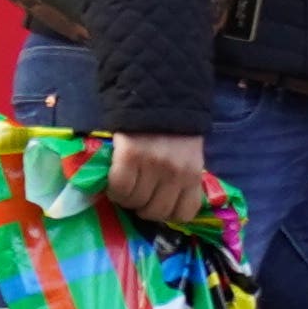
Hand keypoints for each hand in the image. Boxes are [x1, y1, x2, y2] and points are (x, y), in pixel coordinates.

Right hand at [101, 130, 219, 233]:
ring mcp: (153, 165)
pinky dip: (114, 189)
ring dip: (126, 198)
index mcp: (193, 174)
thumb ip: (181, 179)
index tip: (157, 204)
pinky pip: (119, 188)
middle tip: (138, 194)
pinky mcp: (130, 157)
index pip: (184, 214)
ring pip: (134, 202)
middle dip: (143, 207)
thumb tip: (165, 206)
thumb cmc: (174, 130)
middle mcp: (176, 173)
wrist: (158, 95)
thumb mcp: (188, 156)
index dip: (167, 213)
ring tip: (126, 184)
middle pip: (155, 212)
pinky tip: (115, 178)